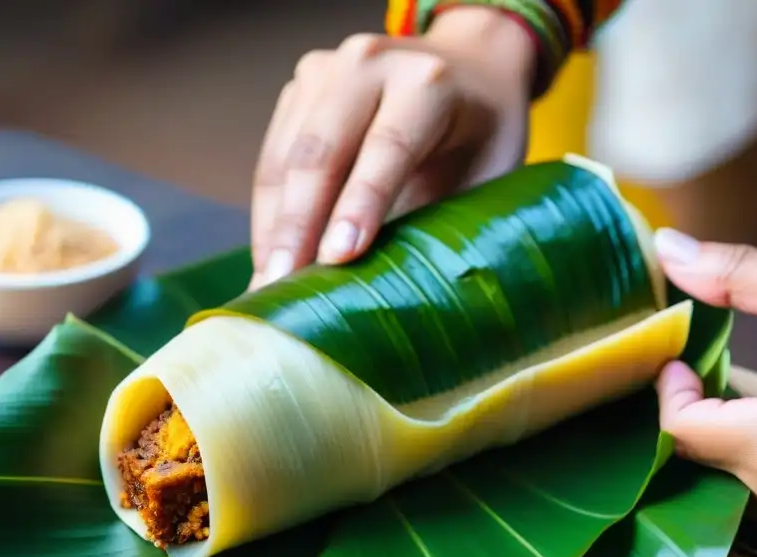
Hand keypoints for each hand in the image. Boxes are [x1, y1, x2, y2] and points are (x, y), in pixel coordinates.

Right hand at [249, 7, 536, 288]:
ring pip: (285, 159)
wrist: (469, 65)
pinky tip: (269, 259)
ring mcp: (325, 72)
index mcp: (429, 82)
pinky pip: (272, 161)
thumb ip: (448, 219)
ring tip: (268, 285)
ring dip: (273, 228)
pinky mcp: (298, 90)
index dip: (360, 205)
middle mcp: (369, 64)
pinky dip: (268, 216)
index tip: (335, 259)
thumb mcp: (488, 174)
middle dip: (297, 227)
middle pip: (321, 151)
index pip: (388, 146)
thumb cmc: (482, 136)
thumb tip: (401, 292)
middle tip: (281, 287)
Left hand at [653, 228, 756, 541]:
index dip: (672, 390)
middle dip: (694, 412)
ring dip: (725, 437)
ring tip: (736, 392)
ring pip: (730, 479)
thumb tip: (667, 246)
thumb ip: (741, 278)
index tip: (682, 358)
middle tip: (697, 369)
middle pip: (699, 458)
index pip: (679, 430)